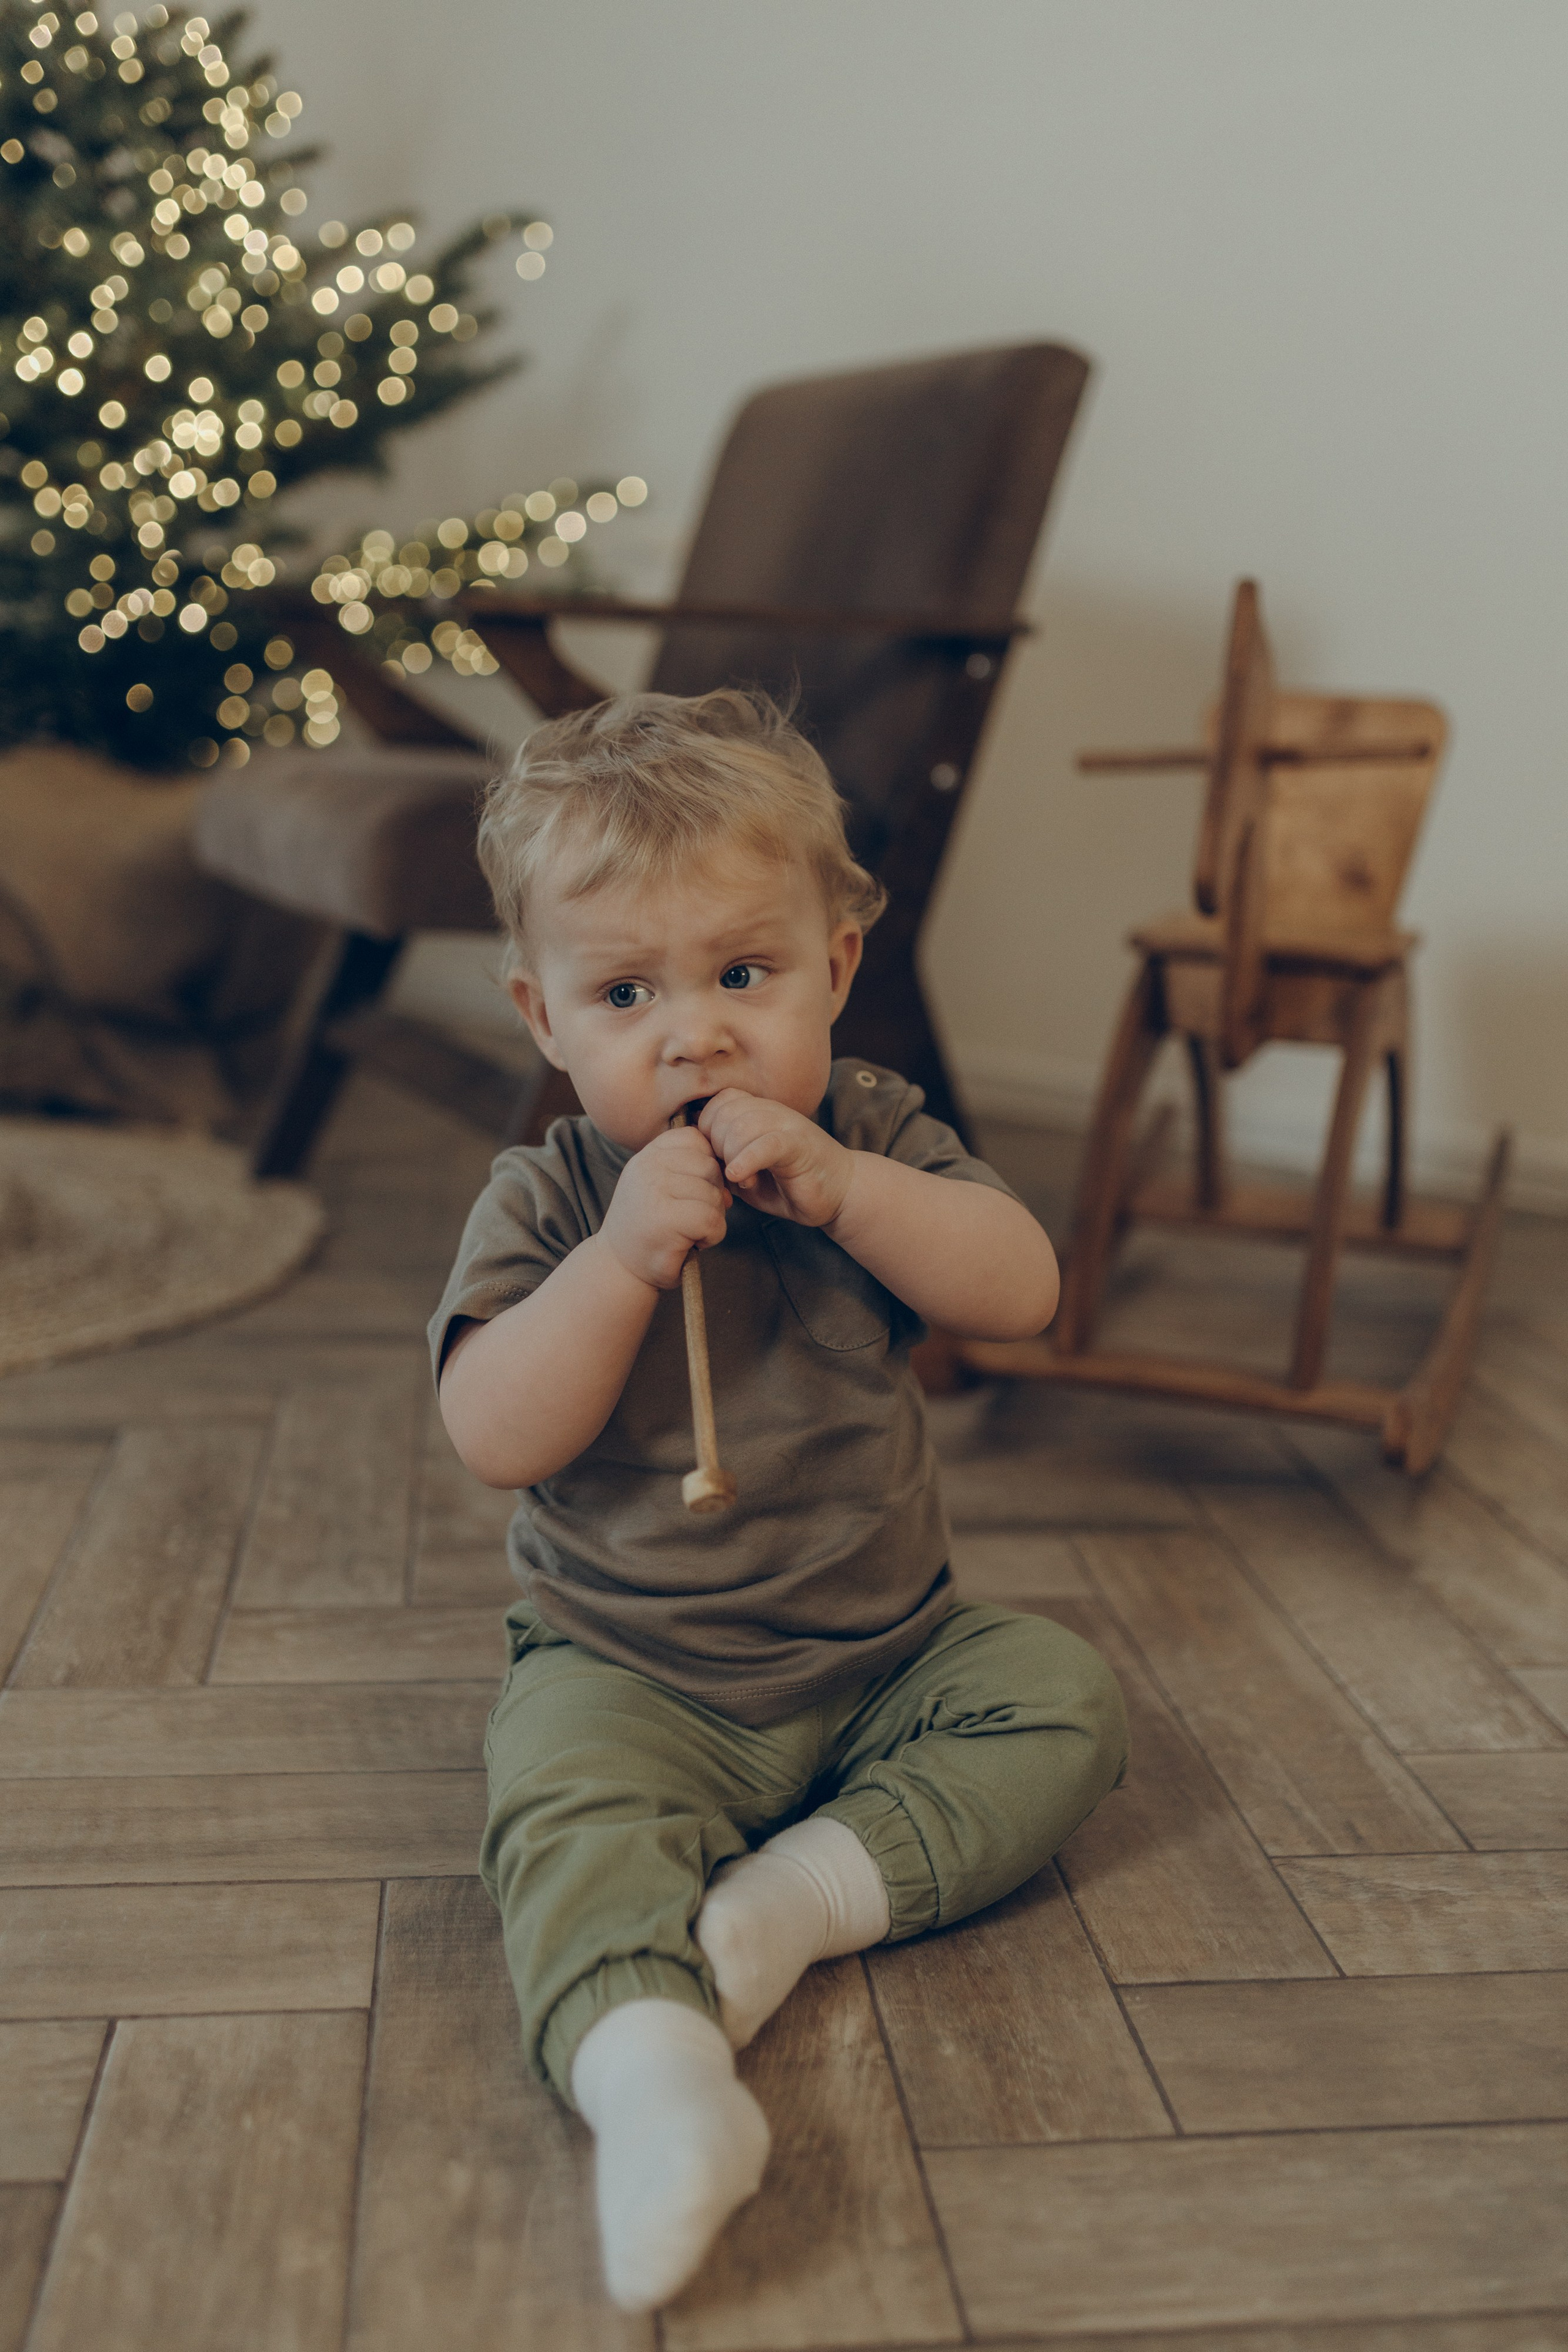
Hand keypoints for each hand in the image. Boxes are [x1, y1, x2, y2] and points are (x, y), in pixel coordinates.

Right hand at [600, 1125, 730, 1289]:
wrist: (619, 1267)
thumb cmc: (649, 1228)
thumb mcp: (663, 1186)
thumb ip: (689, 1168)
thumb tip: (732, 1170)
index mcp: (648, 1155)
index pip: (695, 1139)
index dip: (706, 1167)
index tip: (694, 1192)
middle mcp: (648, 1166)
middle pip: (710, 1167)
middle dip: (713, 1195)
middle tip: (692, 1218)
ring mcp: (654, 1190)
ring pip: (714, 1194)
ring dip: (713, 1219)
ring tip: (689, 1232)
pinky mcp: (665, 1218)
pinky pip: (711, 1219)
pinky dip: (712, 1236)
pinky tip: (693, 1243)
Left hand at [697, 1089, 854, 1227]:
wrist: (839, 1193)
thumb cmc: (790, 1184)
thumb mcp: (748, 1172)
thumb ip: (724, 1160)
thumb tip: (696, 1160)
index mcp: (758, 1113)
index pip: (718, 1104)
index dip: (707, 1132)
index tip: (715, 1161)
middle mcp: (771, 1111)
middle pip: (723, 1113)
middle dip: (716, 1147)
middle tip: (727, 1173)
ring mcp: (786, 1124)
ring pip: (740, 1126)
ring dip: (731, 1157)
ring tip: (741, 1180)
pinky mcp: (798, 1143)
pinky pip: (765, 1143)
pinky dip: (746, 1161)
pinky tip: (742, 1178)